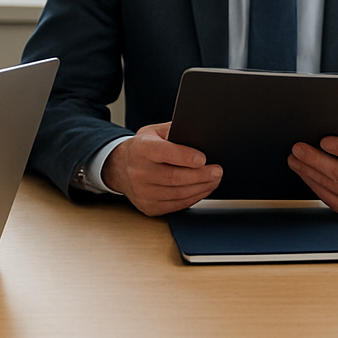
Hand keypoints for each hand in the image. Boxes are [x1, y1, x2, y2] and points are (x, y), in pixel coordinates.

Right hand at [102, 121, 222, 216]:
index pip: (164, 153)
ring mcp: (143, 192)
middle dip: (201, 175)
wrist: (120, 167)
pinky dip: (193, 198)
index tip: (203, 158)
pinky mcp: (148, 206)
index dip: (185, 157)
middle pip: (174, 177)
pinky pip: (176, 205)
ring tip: (214, 180)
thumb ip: (175, 130)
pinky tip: (203, 189)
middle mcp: (139, 172)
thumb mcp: (154, 131)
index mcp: (142, 149)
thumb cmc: (143, 148)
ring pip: (178, 193)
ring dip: (201, 188)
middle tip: (217, 171)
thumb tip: (200, 134)